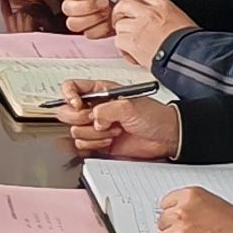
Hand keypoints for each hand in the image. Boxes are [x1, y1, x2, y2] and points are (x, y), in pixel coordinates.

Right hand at [54, 0, 121, 36]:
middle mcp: (76, 3)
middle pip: (67, 9)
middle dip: (87, 6)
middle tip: (105, 1)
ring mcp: (83, 19)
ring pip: (74, 24)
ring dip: (93, 18)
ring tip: (108, 11)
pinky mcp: (92, 31)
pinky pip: (89, 34)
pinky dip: (101, 28)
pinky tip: (110, 20)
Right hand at [57, 85, 179, 159]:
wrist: (165, 137)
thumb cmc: (154, 116)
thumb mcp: (129, 106)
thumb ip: (106, 110)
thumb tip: (94, 118)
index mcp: (100, 92)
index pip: (72, 87)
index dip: (69, 96)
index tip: (78, 104)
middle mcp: (95, 108)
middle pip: (67, 111)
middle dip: (81, 118)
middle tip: (98, 121)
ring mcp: (96, 126)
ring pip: (75, 130)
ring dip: (94, 134)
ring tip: (113, 131)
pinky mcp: (99, 142)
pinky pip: (82, 145)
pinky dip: (95, 145)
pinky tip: (110, 141)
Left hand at [101, 0, 187, 66]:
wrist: (188, 59)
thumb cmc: (189, 44)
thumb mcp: (181, 20)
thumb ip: (165, 16)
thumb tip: (158, 21)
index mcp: (164, 6)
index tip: (132, 4)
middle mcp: (149, 13)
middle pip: (124, 4)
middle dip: (121, 13)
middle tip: (123, 21)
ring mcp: (139, 27)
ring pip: (119, 24)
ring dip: (123, 33)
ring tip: (131, 42)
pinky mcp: (132, 42)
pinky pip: (118, 40)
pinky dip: (123, 49)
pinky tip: (132, 54)